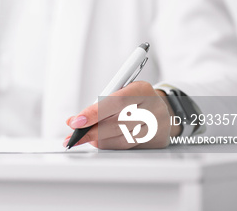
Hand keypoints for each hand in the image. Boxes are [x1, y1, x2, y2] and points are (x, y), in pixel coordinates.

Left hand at [63, 81, 181, 149]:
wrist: (162, 108)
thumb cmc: (134, 99)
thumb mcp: (121, 92)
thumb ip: (100, 104)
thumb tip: (75, 121)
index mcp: (142, 89)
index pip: (116, 101)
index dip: (94, 113)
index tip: (76, 121)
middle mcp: (153, 108)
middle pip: (118, 123)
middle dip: (92, 131)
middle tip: (75, 135)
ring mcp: (158, 127)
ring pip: (122, 139)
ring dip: (99, 140)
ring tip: (86, 138)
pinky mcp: (157, 142)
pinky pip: (128, 148)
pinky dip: (110, 145)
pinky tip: (101, 142)